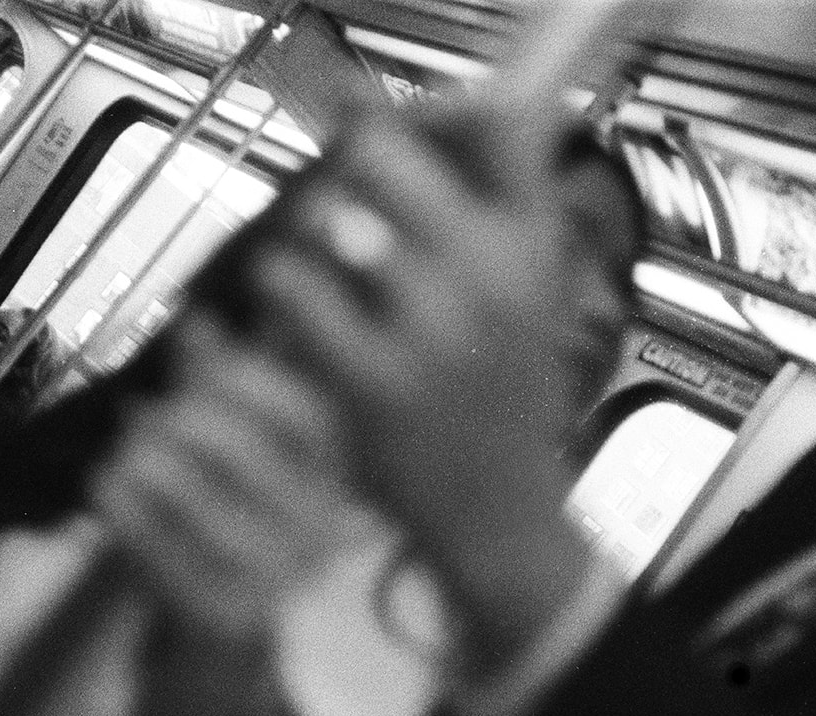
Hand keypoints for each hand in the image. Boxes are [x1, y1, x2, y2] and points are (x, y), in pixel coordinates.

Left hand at [89, 308, 361, 640]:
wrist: (224, 632)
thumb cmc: (230, 518)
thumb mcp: (237, 445)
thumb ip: (219, 382)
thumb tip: (197, 321)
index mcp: (336, 478)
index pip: (306, 417)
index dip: (248, 377)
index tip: (200, 354)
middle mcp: (319, 528)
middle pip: (244, 450)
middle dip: (182, 418)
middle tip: (144, 411)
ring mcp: (274, 576)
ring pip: (194, 495)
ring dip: (144, 459)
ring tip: (124, 451)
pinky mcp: (221, 612)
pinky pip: (154, 542)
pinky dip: (121, 504)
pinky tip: (106, 483)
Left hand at [194, 98, 606, 671]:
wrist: (498, 509)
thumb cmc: (505, 394)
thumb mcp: (530, 294)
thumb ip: (499, 210)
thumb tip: (450, 111)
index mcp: (533, 249)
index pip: (497, 126)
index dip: (435, 107)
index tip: (399, 121)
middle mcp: (487, 279)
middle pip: (383, 153)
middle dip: (350, 165)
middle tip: (344, 198)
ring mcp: (427, 330)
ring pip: (321, 220)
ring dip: (305, 234)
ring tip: (320, 267)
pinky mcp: (368, 380)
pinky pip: (291, 291)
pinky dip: (282, 291)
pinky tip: (297, 313)